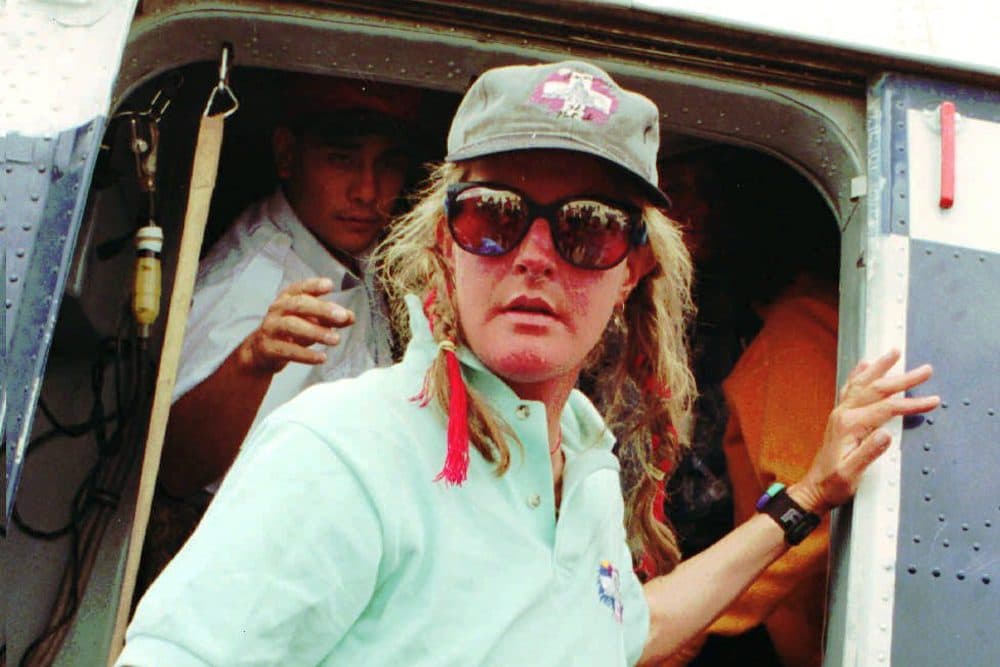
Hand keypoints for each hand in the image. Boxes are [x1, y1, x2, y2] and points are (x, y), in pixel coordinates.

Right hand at [236, 277, 354, 375]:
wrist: (262, 352)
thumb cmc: (290, 332)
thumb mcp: (311, 321)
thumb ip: (331, 318)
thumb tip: (350, 317)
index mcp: (288, 298)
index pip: (301, 288)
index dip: (314, 285)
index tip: (330, 285)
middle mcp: (277, 309)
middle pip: (299, 305)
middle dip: (322, 309)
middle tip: (343, 316)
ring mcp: (271, 328)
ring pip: (292, 326)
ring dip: (316, 332)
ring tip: (336, 339)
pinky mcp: (269, 347)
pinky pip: (288, 350)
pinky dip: (306, 355)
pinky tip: (322, 357)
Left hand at [790, 349, 939, 513]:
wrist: (814, 488)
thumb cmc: (833, 484)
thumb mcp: (852, 474)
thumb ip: (869, 453)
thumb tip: (887, 435)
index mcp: (849, 425)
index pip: (887, 409)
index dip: (911, 403)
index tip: (932, 400)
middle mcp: (843, 414)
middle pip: (877, 390)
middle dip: (903, 379)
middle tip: (925, 370)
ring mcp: (840, 413)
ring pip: (862, 383)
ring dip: (880, 368)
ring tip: (894, 353)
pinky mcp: (840, 417)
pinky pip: (850, 388)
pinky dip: (859, 374)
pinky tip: (865, 365)